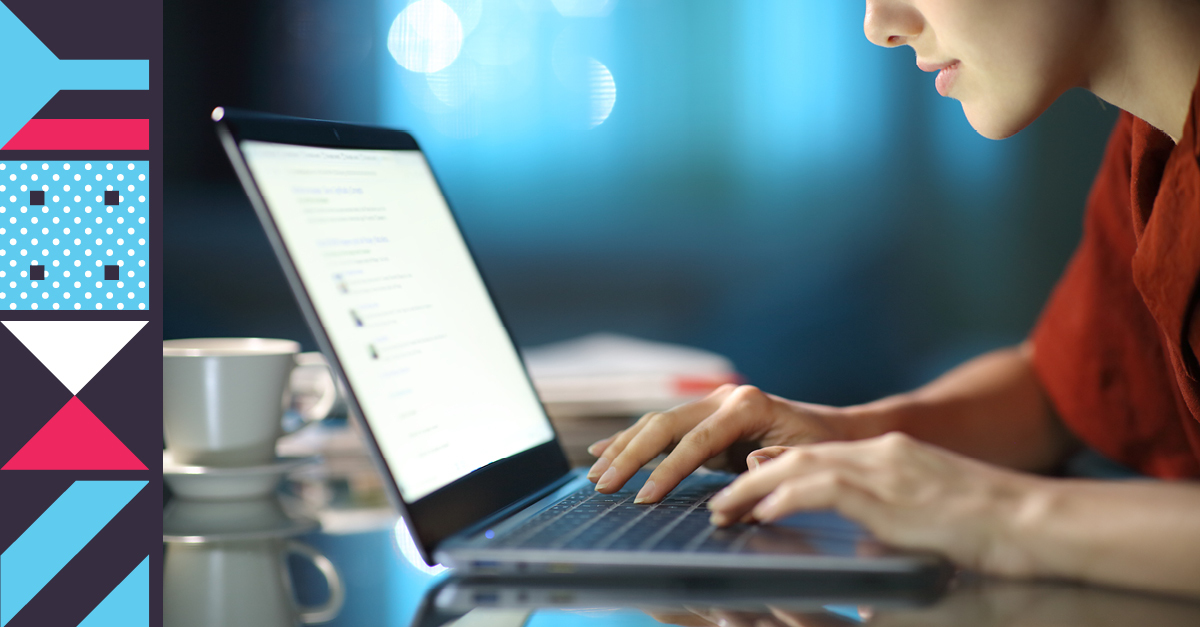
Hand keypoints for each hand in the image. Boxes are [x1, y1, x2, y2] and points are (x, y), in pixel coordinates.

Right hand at [586, 384, 855, 502]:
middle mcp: (724, 398)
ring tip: (595, 474)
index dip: (666, 471)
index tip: (644, 499)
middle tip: (604, 487)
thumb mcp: (805, 459)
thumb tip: (746, 470)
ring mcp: (711, 403)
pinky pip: (660, 428)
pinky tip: (601, 450)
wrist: (834, 431)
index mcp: (747, 405)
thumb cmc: (821, 449)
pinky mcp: (703, 416)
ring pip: (655, 423)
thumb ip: (774, 464)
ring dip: (622, 448)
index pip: (694, 441)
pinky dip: (629, 440)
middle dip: (630, 458)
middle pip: (664, 425)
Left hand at [707, 432, 1038, 574]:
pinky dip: (786, 499)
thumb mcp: (931, 521)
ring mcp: (885, 468)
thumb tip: (864, 553)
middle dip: (754, 477)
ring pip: (800, 467)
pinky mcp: (888, 491)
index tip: (750, 480)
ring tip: (725, 509)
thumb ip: (892, 528)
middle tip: (723, 499)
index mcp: (893, 456)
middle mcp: (882, 453)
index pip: (822, 454)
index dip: (780, 466)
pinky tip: (763, 514)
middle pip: (800, 455)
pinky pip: (821, 488)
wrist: (1032, 520)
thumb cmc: (993, 530)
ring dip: (755, 489)